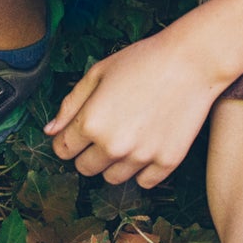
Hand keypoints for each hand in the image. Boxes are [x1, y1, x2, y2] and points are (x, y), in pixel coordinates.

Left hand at [46, 29, 236, 186]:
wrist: (193, 61)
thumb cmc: (143, 61)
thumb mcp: (97, 73)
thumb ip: (70, 105)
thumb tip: (50, 131)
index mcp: (90, 123)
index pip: (63, 150)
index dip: (68, 139)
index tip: (80, 130)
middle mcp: (113, 146)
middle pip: (85, 168)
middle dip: (88, 153)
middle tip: (106, 131)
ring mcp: (141, 157)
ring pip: (112, 178)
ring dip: (113, 163)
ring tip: (128, 137)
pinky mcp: (167, 162)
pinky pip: (144, 182)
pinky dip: (142, 170)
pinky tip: (147, 146)